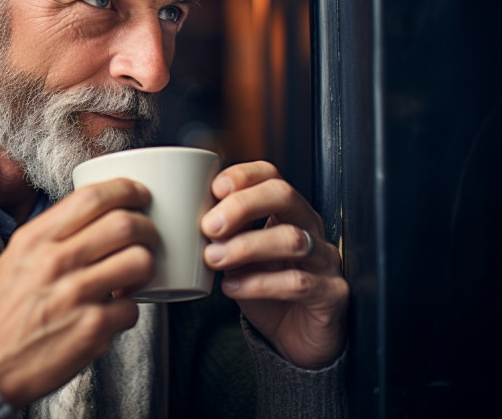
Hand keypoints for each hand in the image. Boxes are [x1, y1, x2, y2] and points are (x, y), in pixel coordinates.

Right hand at [0, 179, 158, 407]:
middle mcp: (54, 262)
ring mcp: (75, 296)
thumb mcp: (15, 259)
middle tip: (148, 238)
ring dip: (146, 267)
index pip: (91, 197)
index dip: (126, 190)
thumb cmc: (3, 313)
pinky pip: (133, 308)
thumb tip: (96, 216)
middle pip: (125, 224)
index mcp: (35, 239)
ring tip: (135, 275)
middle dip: (148, 228)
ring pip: (139, 261)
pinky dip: (130, 310)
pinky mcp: (92, 330)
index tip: (139, 195)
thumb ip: (52, 235)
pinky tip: (114, 312)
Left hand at [200, 161, 347, 368]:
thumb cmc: (265, 289)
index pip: (271, 176)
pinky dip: (258, 284)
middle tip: (209, 225)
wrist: (296, 338)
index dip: (244, 176)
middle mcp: (310, 228)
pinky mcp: (331, 293)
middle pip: (284, 196)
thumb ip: (221, 235)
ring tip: (213, 258)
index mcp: (286, 212)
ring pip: (291, 239)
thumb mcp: (237, 256)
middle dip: (243, 205)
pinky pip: (297, 282)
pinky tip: (232, 287)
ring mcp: (325, 260)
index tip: (213, 189)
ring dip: (245, 246)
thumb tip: (182, 218)